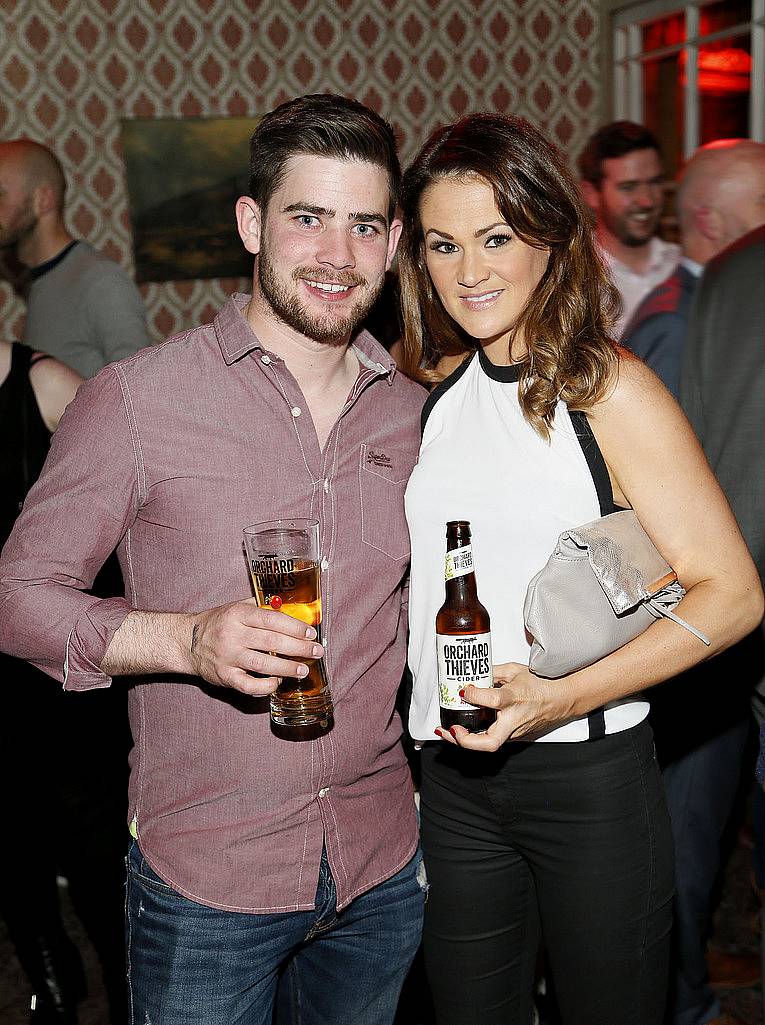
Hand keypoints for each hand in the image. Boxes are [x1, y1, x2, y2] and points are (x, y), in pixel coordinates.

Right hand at [187, 598, 322, 695]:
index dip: (295, 627)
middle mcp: (232, 635)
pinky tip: (277, 682)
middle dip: (299, 648)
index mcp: (238, 614)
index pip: (272, 619)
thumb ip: (261, 608)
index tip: (311, 633)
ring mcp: (228, 657)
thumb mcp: (236, 607)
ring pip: (263, 664)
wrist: (186, 642)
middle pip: (272, 641)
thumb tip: (293, 609)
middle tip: (317, 651)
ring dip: (287, 668)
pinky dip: (266, 686)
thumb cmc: (218, 623)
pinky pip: (248, 685)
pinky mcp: (224, 676)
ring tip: (303, 670)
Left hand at [434, 662, 575, 750]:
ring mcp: (514, 732)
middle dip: (466, 740)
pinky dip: (475, 737)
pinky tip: (462, 730)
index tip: (463, 690)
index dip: (474, 695)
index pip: (493, 700)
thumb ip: (491, 672)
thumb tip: (472, 673)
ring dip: (465, 741)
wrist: (562, 699)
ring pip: (488, 745)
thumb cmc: (542, 684)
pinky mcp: (513, 737)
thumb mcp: (514, 670)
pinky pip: (491, 739)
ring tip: (447, 732)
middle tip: (451, 730)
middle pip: (490, 742)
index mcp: (515, 698)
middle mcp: (514, 719)